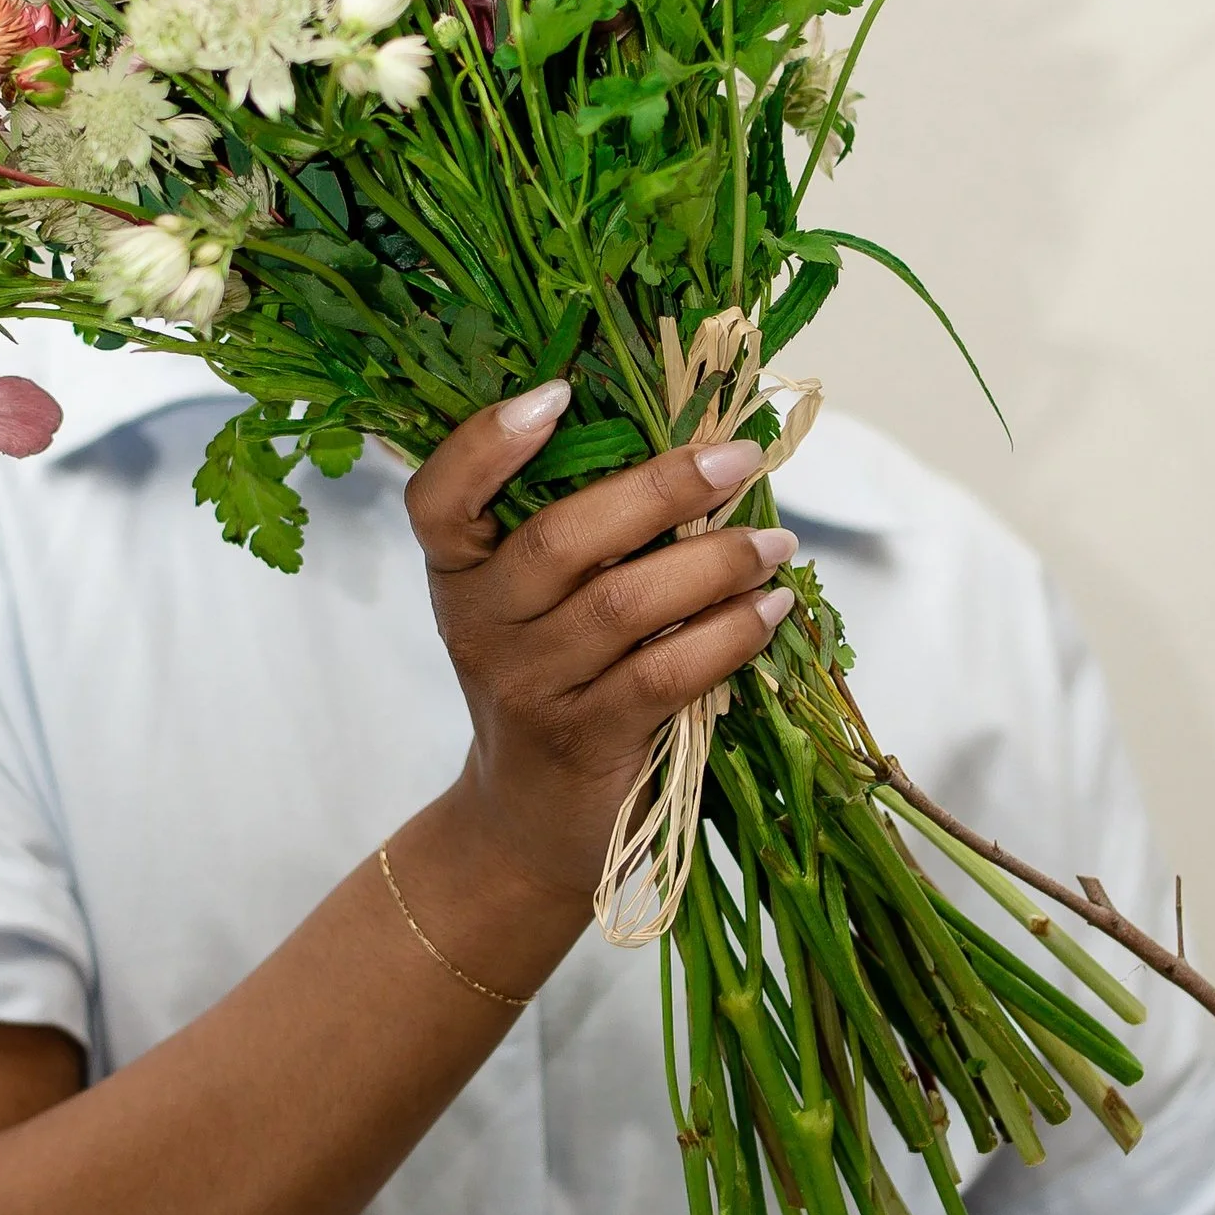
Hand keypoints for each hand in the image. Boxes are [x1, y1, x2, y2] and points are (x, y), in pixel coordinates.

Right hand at [402, 382, 798, 904]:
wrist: (528, 821)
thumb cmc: (549, 682)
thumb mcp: (530, 605)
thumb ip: (578, 535)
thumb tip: (699, 445)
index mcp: (458, 572)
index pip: (439, 497)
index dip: (488, 443)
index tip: (558, 392)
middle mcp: (479, 624)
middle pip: (560, 538)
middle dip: (661, 488)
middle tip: (739, 460)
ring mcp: (527, 686)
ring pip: (625, 604)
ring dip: (715, 562)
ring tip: (774, 541)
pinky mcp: (584, 739)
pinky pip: (664, 674)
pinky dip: (728, 634)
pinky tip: (772, 609)